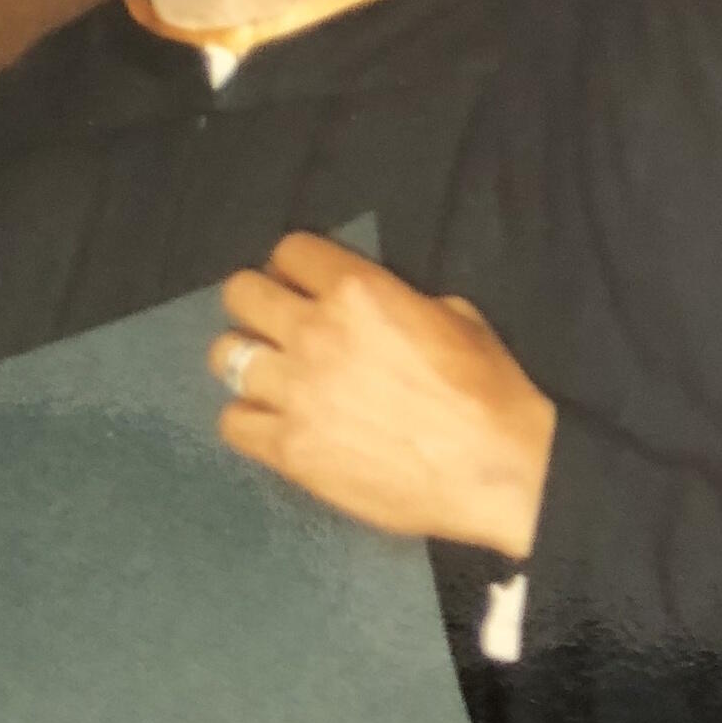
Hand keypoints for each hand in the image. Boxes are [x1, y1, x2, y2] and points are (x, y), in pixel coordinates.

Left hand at [210, 232, 556, 558]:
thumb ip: (396, 300)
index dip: (295, 267)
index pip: (291, 250)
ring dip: (248, 362)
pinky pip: (232, 422)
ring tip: (273, 379)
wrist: (497, 471)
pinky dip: (249, 420)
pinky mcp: (289, 448)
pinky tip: (274, 424)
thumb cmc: (488, 392)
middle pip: (242, 293)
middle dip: (258, 304)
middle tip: (278, 328)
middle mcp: (316, 333)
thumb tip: (371, 307)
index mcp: (359, 291)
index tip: (302, 287)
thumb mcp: (454, 316)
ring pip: (225, 355)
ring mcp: (296, 392)